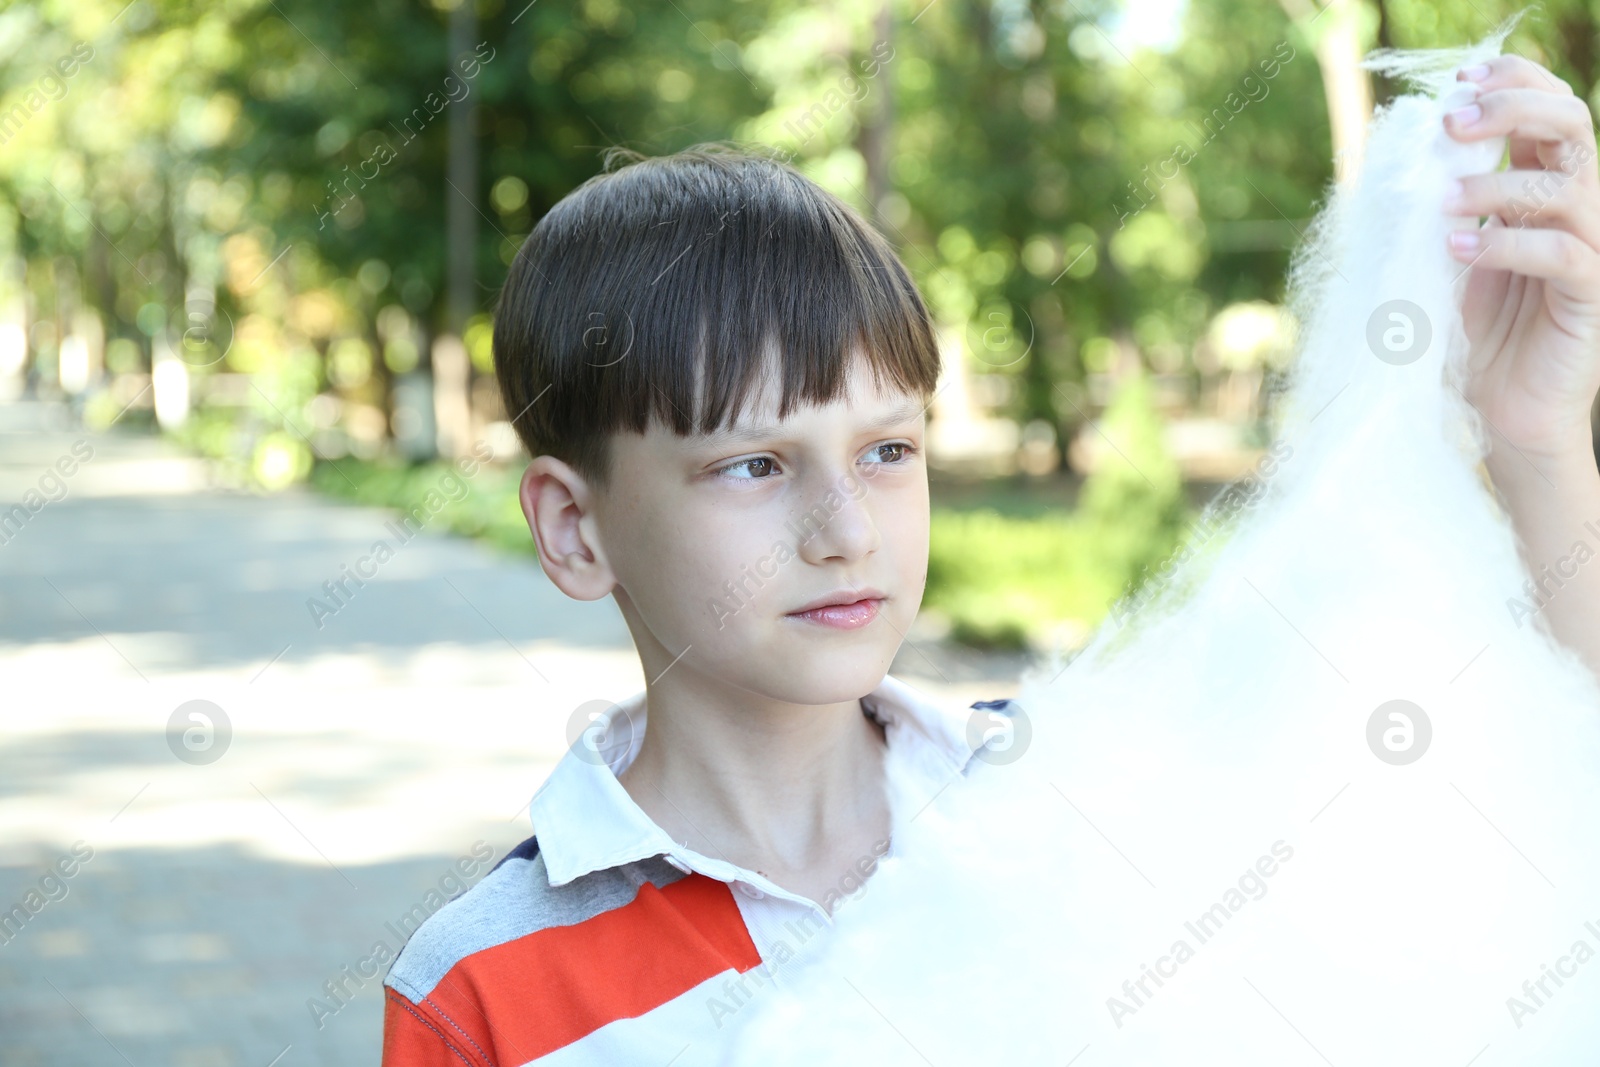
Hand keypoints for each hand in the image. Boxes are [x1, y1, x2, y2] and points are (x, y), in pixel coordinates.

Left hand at [1443, 55, 1599, 474]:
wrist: (1502, 411)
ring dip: (1498, 184)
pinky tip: (1458, 247)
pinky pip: (1563, 251)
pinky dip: (1507, 243)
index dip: (1513, 82)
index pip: (1549, 108)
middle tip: (1454, 122)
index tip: (1460, 81)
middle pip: (1571, 124)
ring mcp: (1592, 247)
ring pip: (1568, 185)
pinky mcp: (1592, 293)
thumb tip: (1407, 153)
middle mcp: (1579, 206)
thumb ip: (1445, 205)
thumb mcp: (1448, 255)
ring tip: (1444, 203)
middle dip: (1511, 110)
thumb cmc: (1473, 332)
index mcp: (1546, 184)